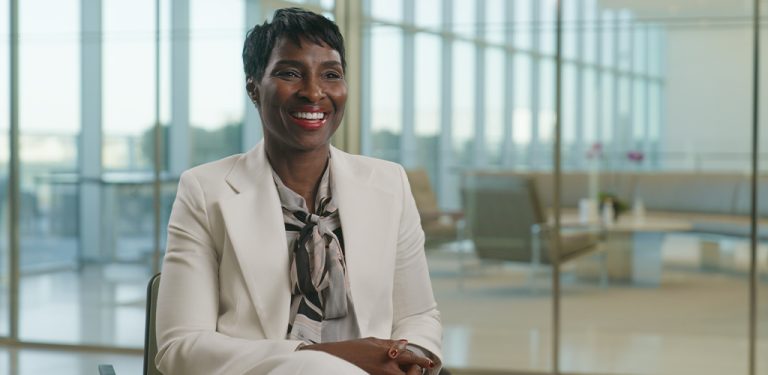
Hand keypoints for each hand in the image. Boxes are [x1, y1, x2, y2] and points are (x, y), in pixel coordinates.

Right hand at [299, 337, 433, 374]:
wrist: (334, 360)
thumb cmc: (352, 349)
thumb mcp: (372, 342)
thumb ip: (390, 343)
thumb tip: (405, 343)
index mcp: (387, 354)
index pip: (411, 358)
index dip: (422, 361)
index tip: (429, 363)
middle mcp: (386, 369)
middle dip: (416, 372)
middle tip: (417, 370)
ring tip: (406, 371)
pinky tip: (393, 372)